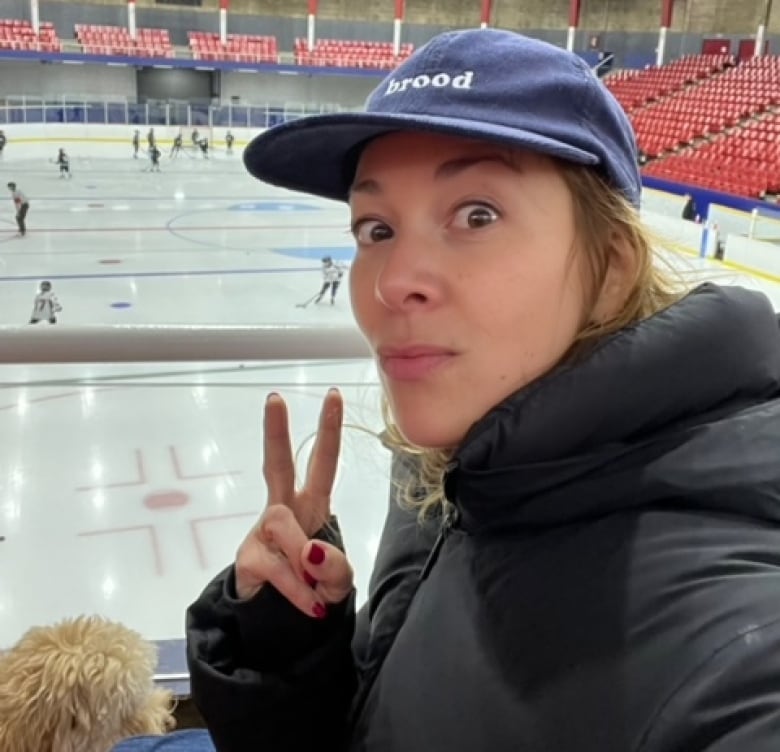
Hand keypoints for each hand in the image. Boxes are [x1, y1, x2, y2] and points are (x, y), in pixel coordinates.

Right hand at [234, 389, 353, 618]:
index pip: (321, 463)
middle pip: (278, 464)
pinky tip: (309, 603)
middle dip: (277, 431)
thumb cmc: (315, 586)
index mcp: (312, 505)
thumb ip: (336, 568)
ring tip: (316, 590)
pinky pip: (276, 566)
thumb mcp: (339, 581)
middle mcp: (284, 509)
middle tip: (275, 398)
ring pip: (281, 523)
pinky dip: (298, 588)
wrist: (280, 621)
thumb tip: (312, 552)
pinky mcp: (247, 557)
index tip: (333, 395)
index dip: (328, 431)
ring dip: (303, 558)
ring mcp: (262, 532)